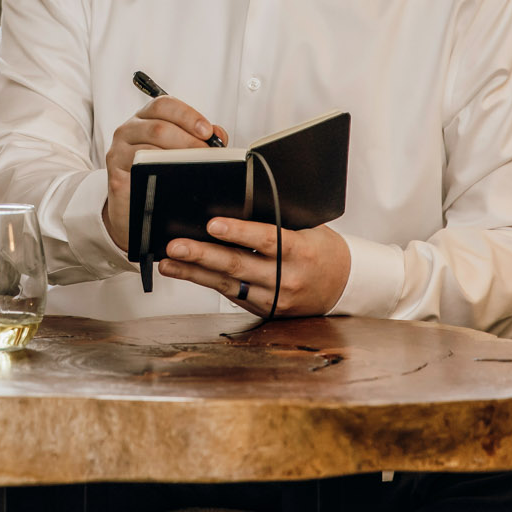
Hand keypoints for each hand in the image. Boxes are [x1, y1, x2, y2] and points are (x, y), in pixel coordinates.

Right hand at [102, 97, 222, 249]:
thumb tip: (218, 135)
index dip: (187, 115)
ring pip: (150, 147)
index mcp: (144, 118)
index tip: (207, 131)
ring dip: (178, 156)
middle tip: (207, 154)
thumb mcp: (178, 151)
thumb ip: (198, 138)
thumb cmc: (158, 175)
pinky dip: (160, 170)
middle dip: (188, 140)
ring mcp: (118, 151)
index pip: (163, 105)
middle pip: (159, 126)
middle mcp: (128, 130)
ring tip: (197, 166)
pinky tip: (175, 177)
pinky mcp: (115, 173)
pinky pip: (139, 167)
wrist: (134, 209)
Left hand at [158, 218, 350, 316]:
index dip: (238, 232)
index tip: (212, 224)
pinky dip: (207, 283)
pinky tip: (187, 273)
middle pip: (238, 265)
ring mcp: (275, 298)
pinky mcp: (266, 310)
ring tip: (169, 262)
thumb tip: (238, 201)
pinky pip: (232, 295)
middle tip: (175, 245)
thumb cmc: (320, 247)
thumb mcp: (307, 228)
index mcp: (300, 250)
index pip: (266, 239)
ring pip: (229, 284)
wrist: (343, 285)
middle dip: (202, 255)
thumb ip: (277, 219)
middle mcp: (287, 277)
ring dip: (194, 273)